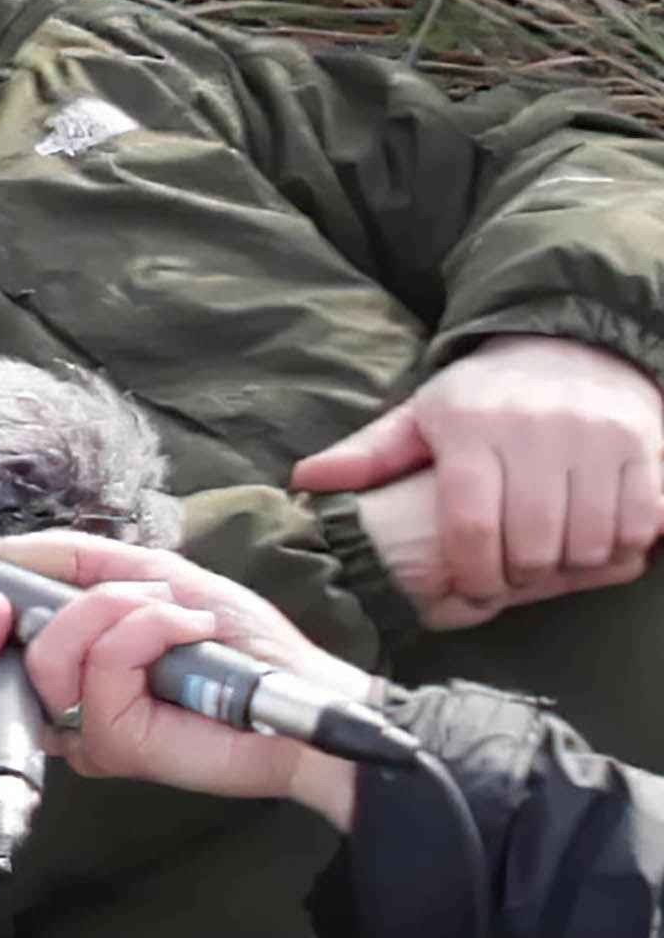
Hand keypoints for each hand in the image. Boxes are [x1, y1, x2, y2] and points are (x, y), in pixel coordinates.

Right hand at [0, 530, 363, 825]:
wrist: (298, 684)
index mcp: (64, 668)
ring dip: (110, 611)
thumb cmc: (236, 639)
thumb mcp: (148, 573)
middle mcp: (65, 707)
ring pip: (49, 659)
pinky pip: (103, 667)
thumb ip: (75, 560)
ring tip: (168, 612)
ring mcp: (87, 730)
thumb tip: (0, 552)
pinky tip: (187, 632)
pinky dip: (147, 629)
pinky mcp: (117, 745)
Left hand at [293, 336, 663, 616]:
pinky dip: (622, 545)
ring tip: (553, 561)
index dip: (474, 572)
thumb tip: (306, 480)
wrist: (569, 346)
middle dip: (522, 575)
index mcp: (470, 427)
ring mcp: (594, 435)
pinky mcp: (641, 444)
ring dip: (572, 565)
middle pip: (532, 541)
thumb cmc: (483, 398)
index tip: (476, 591)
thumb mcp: (420, 417)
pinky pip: (641, 520)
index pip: (470, 524)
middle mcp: (533, 429)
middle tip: (515, 578)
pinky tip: (597, 541)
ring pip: (589, 538)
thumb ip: (368, 454)